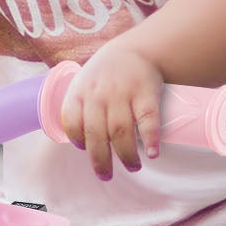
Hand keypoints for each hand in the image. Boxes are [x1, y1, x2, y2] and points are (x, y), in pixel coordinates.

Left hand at [59, 44, 163, 179]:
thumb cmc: (106, 75)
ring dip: (127, 155)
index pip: (72, 123)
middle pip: (97, 135)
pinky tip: (153, 153)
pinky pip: (148, 120)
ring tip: (133, 166)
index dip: (77, 140)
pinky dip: (151, 139)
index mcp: (80, 92)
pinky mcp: (146, 93)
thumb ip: (79, 110)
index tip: (86, 149)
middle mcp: (99, 94)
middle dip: (101, 161)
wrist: (136, 50)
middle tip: (106, 176)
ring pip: (121, 132)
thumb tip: (81, 144)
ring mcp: (123, 94)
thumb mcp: (84, 83)